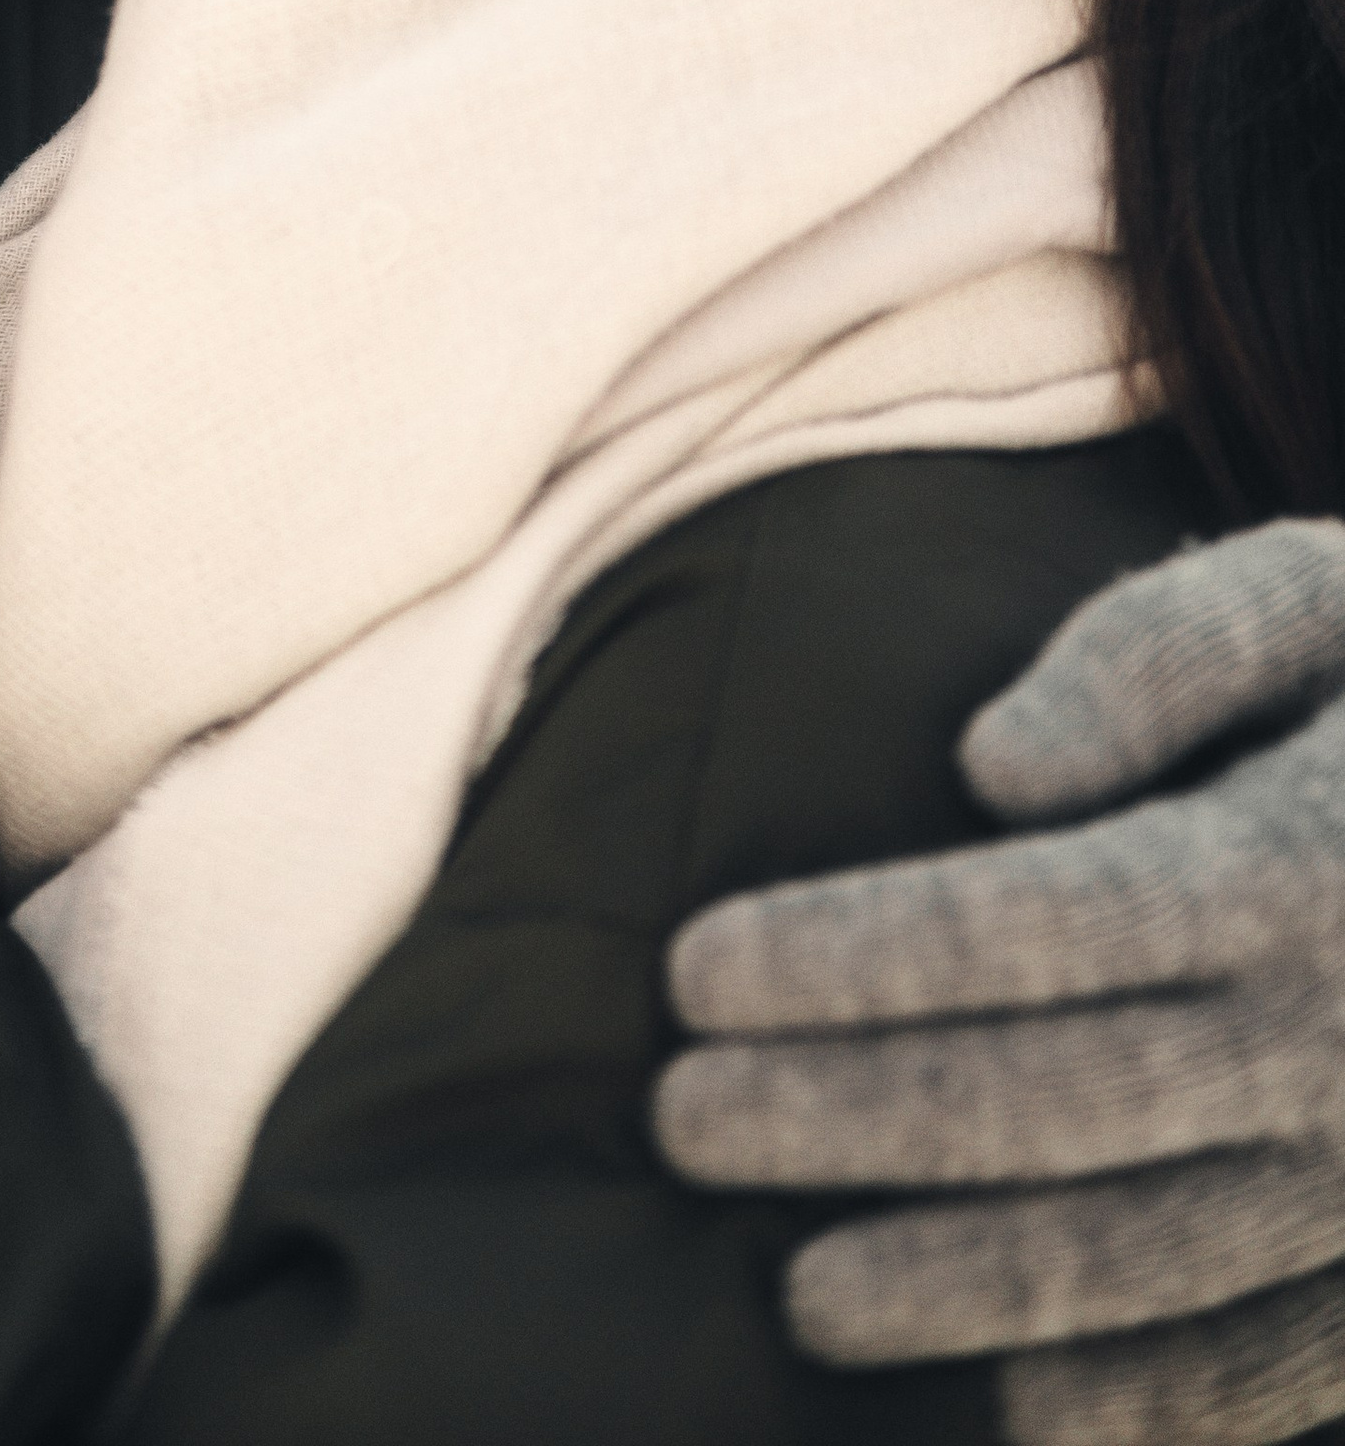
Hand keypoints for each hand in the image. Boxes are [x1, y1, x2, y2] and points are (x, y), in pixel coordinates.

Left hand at [653, 520, 1344, 1444]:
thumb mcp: (1319, 594)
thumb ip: (1156, 648)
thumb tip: (987, 771)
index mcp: (1296, 859)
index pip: (1028, 923)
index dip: (849, 958)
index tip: (689, 971)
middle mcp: (1339, 1039)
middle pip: (1049, 1101)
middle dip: (847, 1120)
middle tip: (679, 1122)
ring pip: (1142, 1262)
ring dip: (959, 1293)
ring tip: (796, 1296)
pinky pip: (1265, 1367)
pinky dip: (1134, 1408)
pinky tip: (1001, 1413)